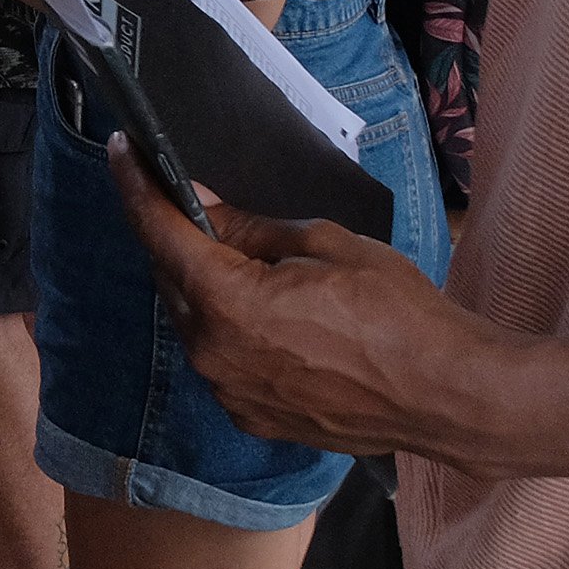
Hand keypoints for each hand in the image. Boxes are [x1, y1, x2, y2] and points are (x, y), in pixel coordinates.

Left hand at [106, 134, 500, 466]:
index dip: (136, 186)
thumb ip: (251, 229)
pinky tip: (265, 315)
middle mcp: (213, 353)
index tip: (122, 151)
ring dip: (202, 287)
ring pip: (193, 322)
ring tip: (239, 260)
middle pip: (170, 279)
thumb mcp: (326, 245)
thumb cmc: (397, 313)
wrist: (446, 396)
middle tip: (193, 202)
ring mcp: (230, 392)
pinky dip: (228, 329)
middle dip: (176, 237)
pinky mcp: (252, 417)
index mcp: (227, 304)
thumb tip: (202, 207)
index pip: (159, 232)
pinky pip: (222, 360)